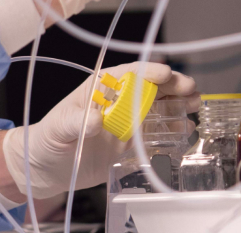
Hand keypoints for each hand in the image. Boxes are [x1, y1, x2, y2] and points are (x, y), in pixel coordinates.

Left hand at [0, 62, 197, 201]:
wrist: (45, 169)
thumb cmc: (47, 140)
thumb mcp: (57, 129)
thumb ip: (74, 122)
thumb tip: (95, 119)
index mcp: (98, 88)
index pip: (127, 73)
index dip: (147, 71)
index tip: (164, 73)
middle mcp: (116, 102)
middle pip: (148, 88)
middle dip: (171, 85)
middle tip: (190, 89)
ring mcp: (125, 122)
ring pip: (157, 107)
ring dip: (177, 105)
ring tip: (195, 106)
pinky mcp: (129, 143)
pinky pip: (155, 133)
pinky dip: (172, 130)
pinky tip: (185, 130)